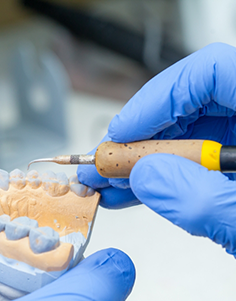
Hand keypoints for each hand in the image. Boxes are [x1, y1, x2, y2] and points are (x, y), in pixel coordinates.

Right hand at [78, 42, 235, 255]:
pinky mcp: (231, 167)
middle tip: (104, 164)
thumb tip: (145, 176)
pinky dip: (157, 178)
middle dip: (138, 139)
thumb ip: (202, 201)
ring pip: (181, 138)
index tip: (122, 133)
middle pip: (187, 107)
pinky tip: (131, 191)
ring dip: (140, 163)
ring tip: (108, 184)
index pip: (212, 74)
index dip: (158, 99)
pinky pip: (187, 162)